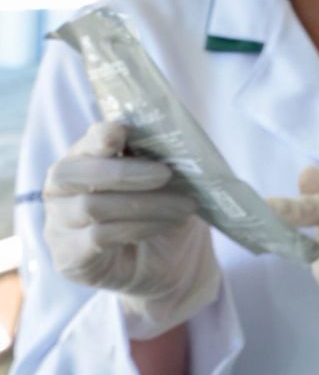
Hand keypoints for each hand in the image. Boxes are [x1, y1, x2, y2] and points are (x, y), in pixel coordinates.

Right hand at [43, 121, 220, 337]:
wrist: (171, 260)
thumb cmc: (165, 209)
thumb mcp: (166, 179)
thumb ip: (156, 157)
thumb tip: (168, 138)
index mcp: (82, 160)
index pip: (83, 143)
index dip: (98, 137)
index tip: (121, 133)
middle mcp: (59, 191)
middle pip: (71, 173)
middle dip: (121, 171)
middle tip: (166, 173)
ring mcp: (58, 226)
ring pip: (92, 207)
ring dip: (145, 204)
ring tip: (184, 205)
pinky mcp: (68, 258)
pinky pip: (99, 237)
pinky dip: (140, 226)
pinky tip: (168, 223)